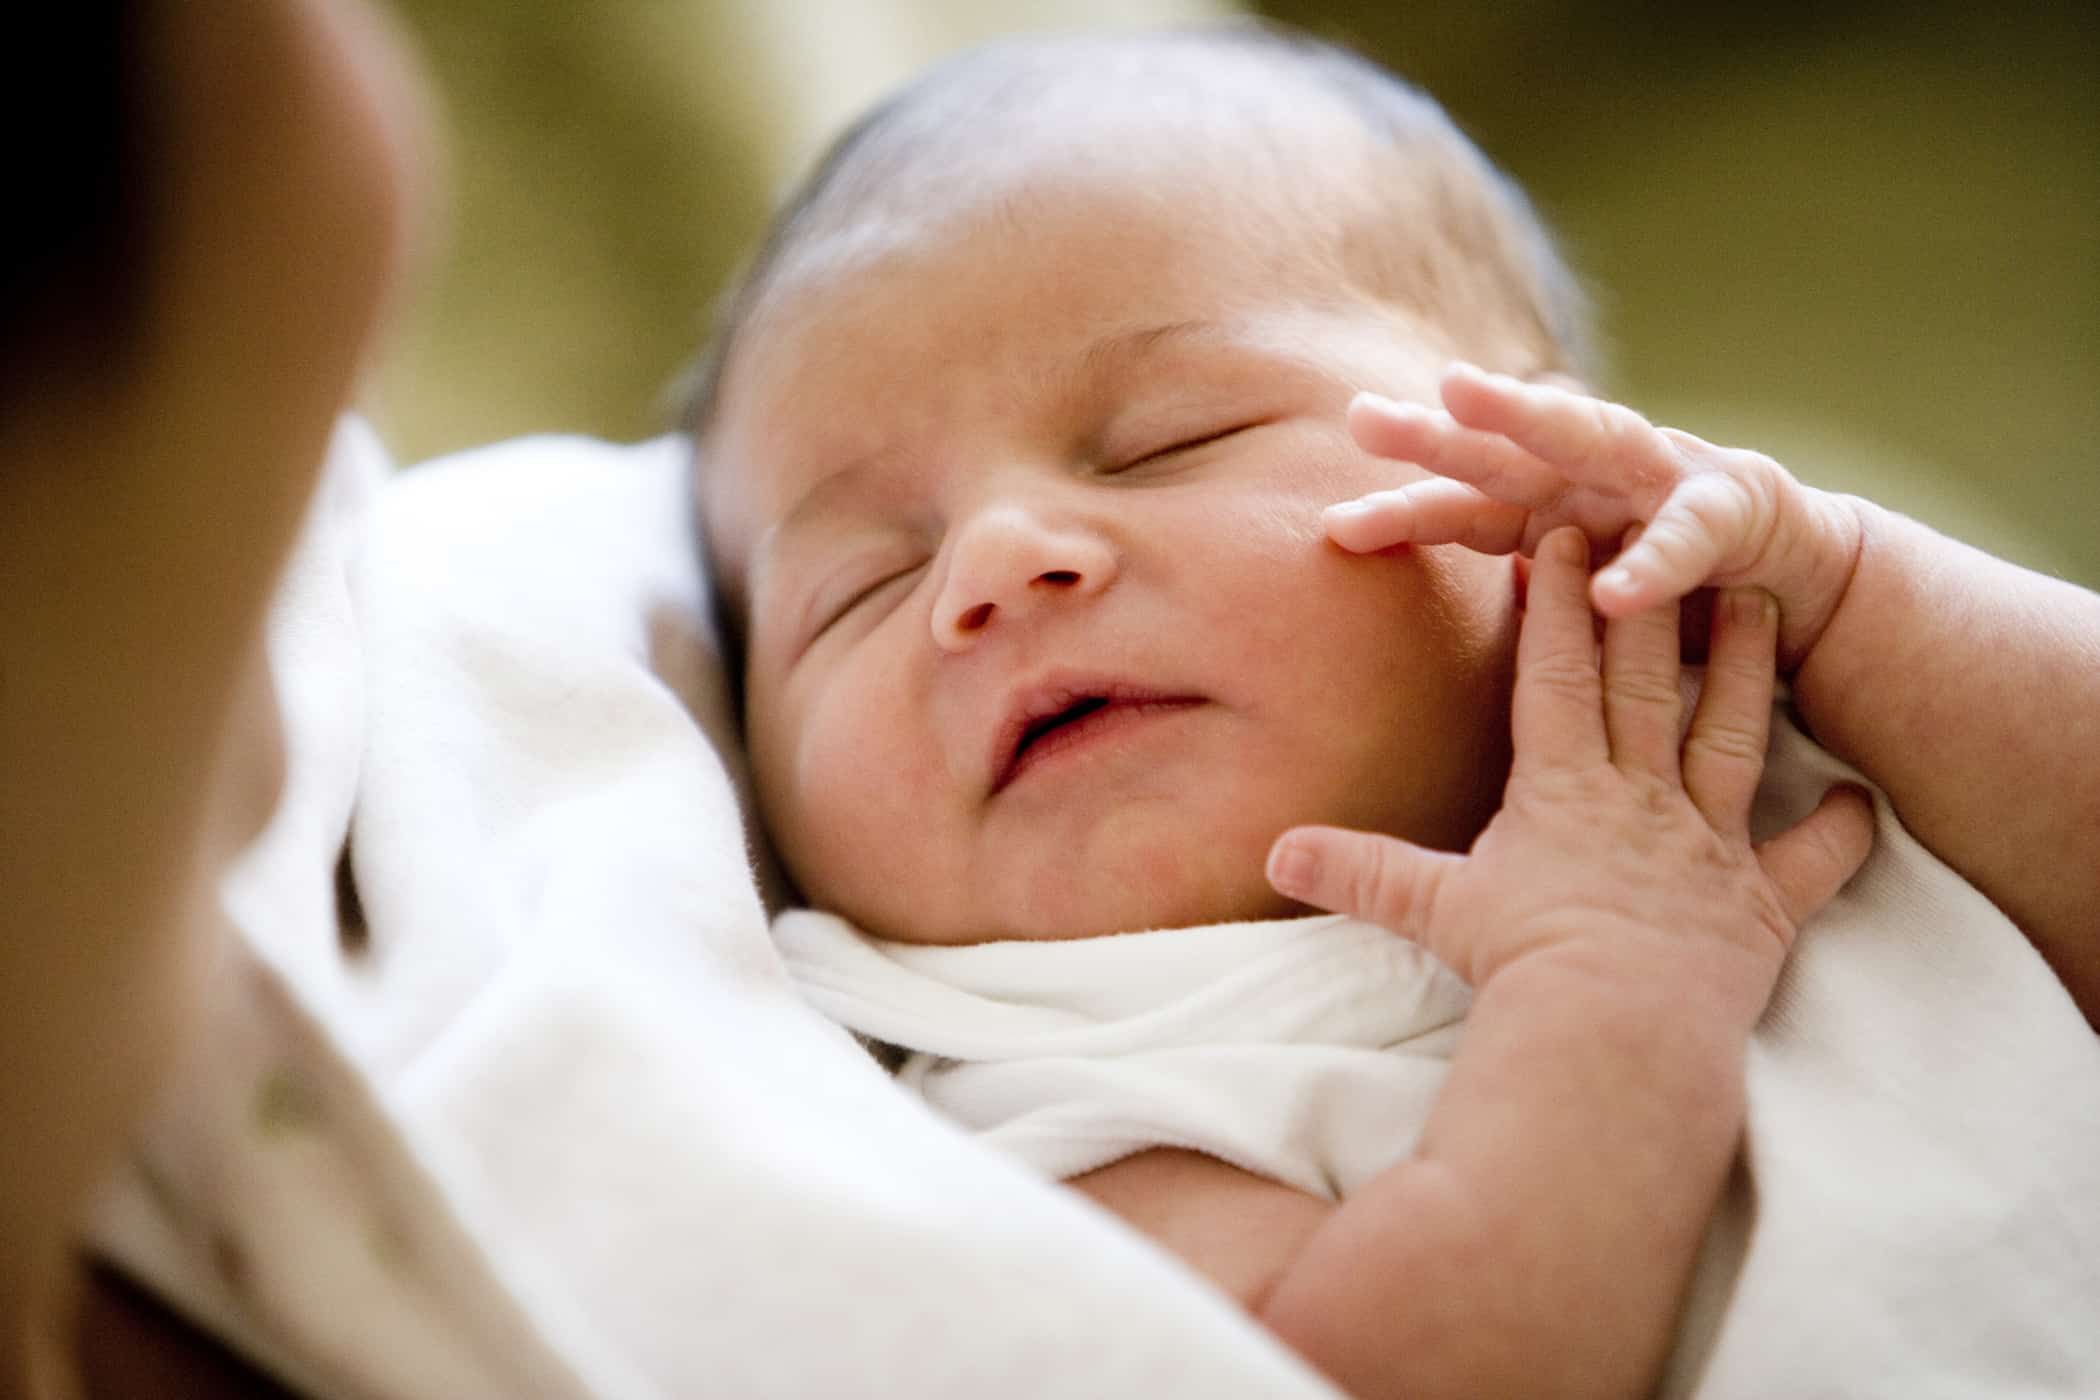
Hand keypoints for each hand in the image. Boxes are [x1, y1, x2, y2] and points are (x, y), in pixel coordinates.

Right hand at [1266, 526, 1872, 1025]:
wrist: (1615, 1028)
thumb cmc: (1522, 966)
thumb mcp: (1434, 911)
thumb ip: (1361, 871)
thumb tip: (1276, 853)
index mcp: (1562, 788)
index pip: (1556, 675)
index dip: (1556, 603)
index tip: (1559, 537)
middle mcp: (1640, 798)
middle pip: (1646, 681)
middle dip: (1643, 602)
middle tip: (1655, 532)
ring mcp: (1708, 845)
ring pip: (1732, 733)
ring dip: (1747, 666)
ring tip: (1760, 600)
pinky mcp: (1761, 906)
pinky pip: (1811, 861)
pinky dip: (1836, 830)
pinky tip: (1858, 797)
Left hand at [1324, 364, 1865, 669]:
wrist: (1793, 581)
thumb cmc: (1667, 587)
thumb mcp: (1579, 594)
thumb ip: (1517, 600)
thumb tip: (1420, 642)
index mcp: (1548, 505)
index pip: (1460, 505)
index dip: (1400, 511)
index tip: (1332, 524)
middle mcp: (1590, 476)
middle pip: (1499, 452)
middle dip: (1433, 430)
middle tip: (1365, 416)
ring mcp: (1659, 475)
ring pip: (1583, 437)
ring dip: (1523, 415)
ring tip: (1461, 396)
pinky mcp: (1732, 505)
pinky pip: (1683, 534)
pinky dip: (1651, 562)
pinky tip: (1615, 590)